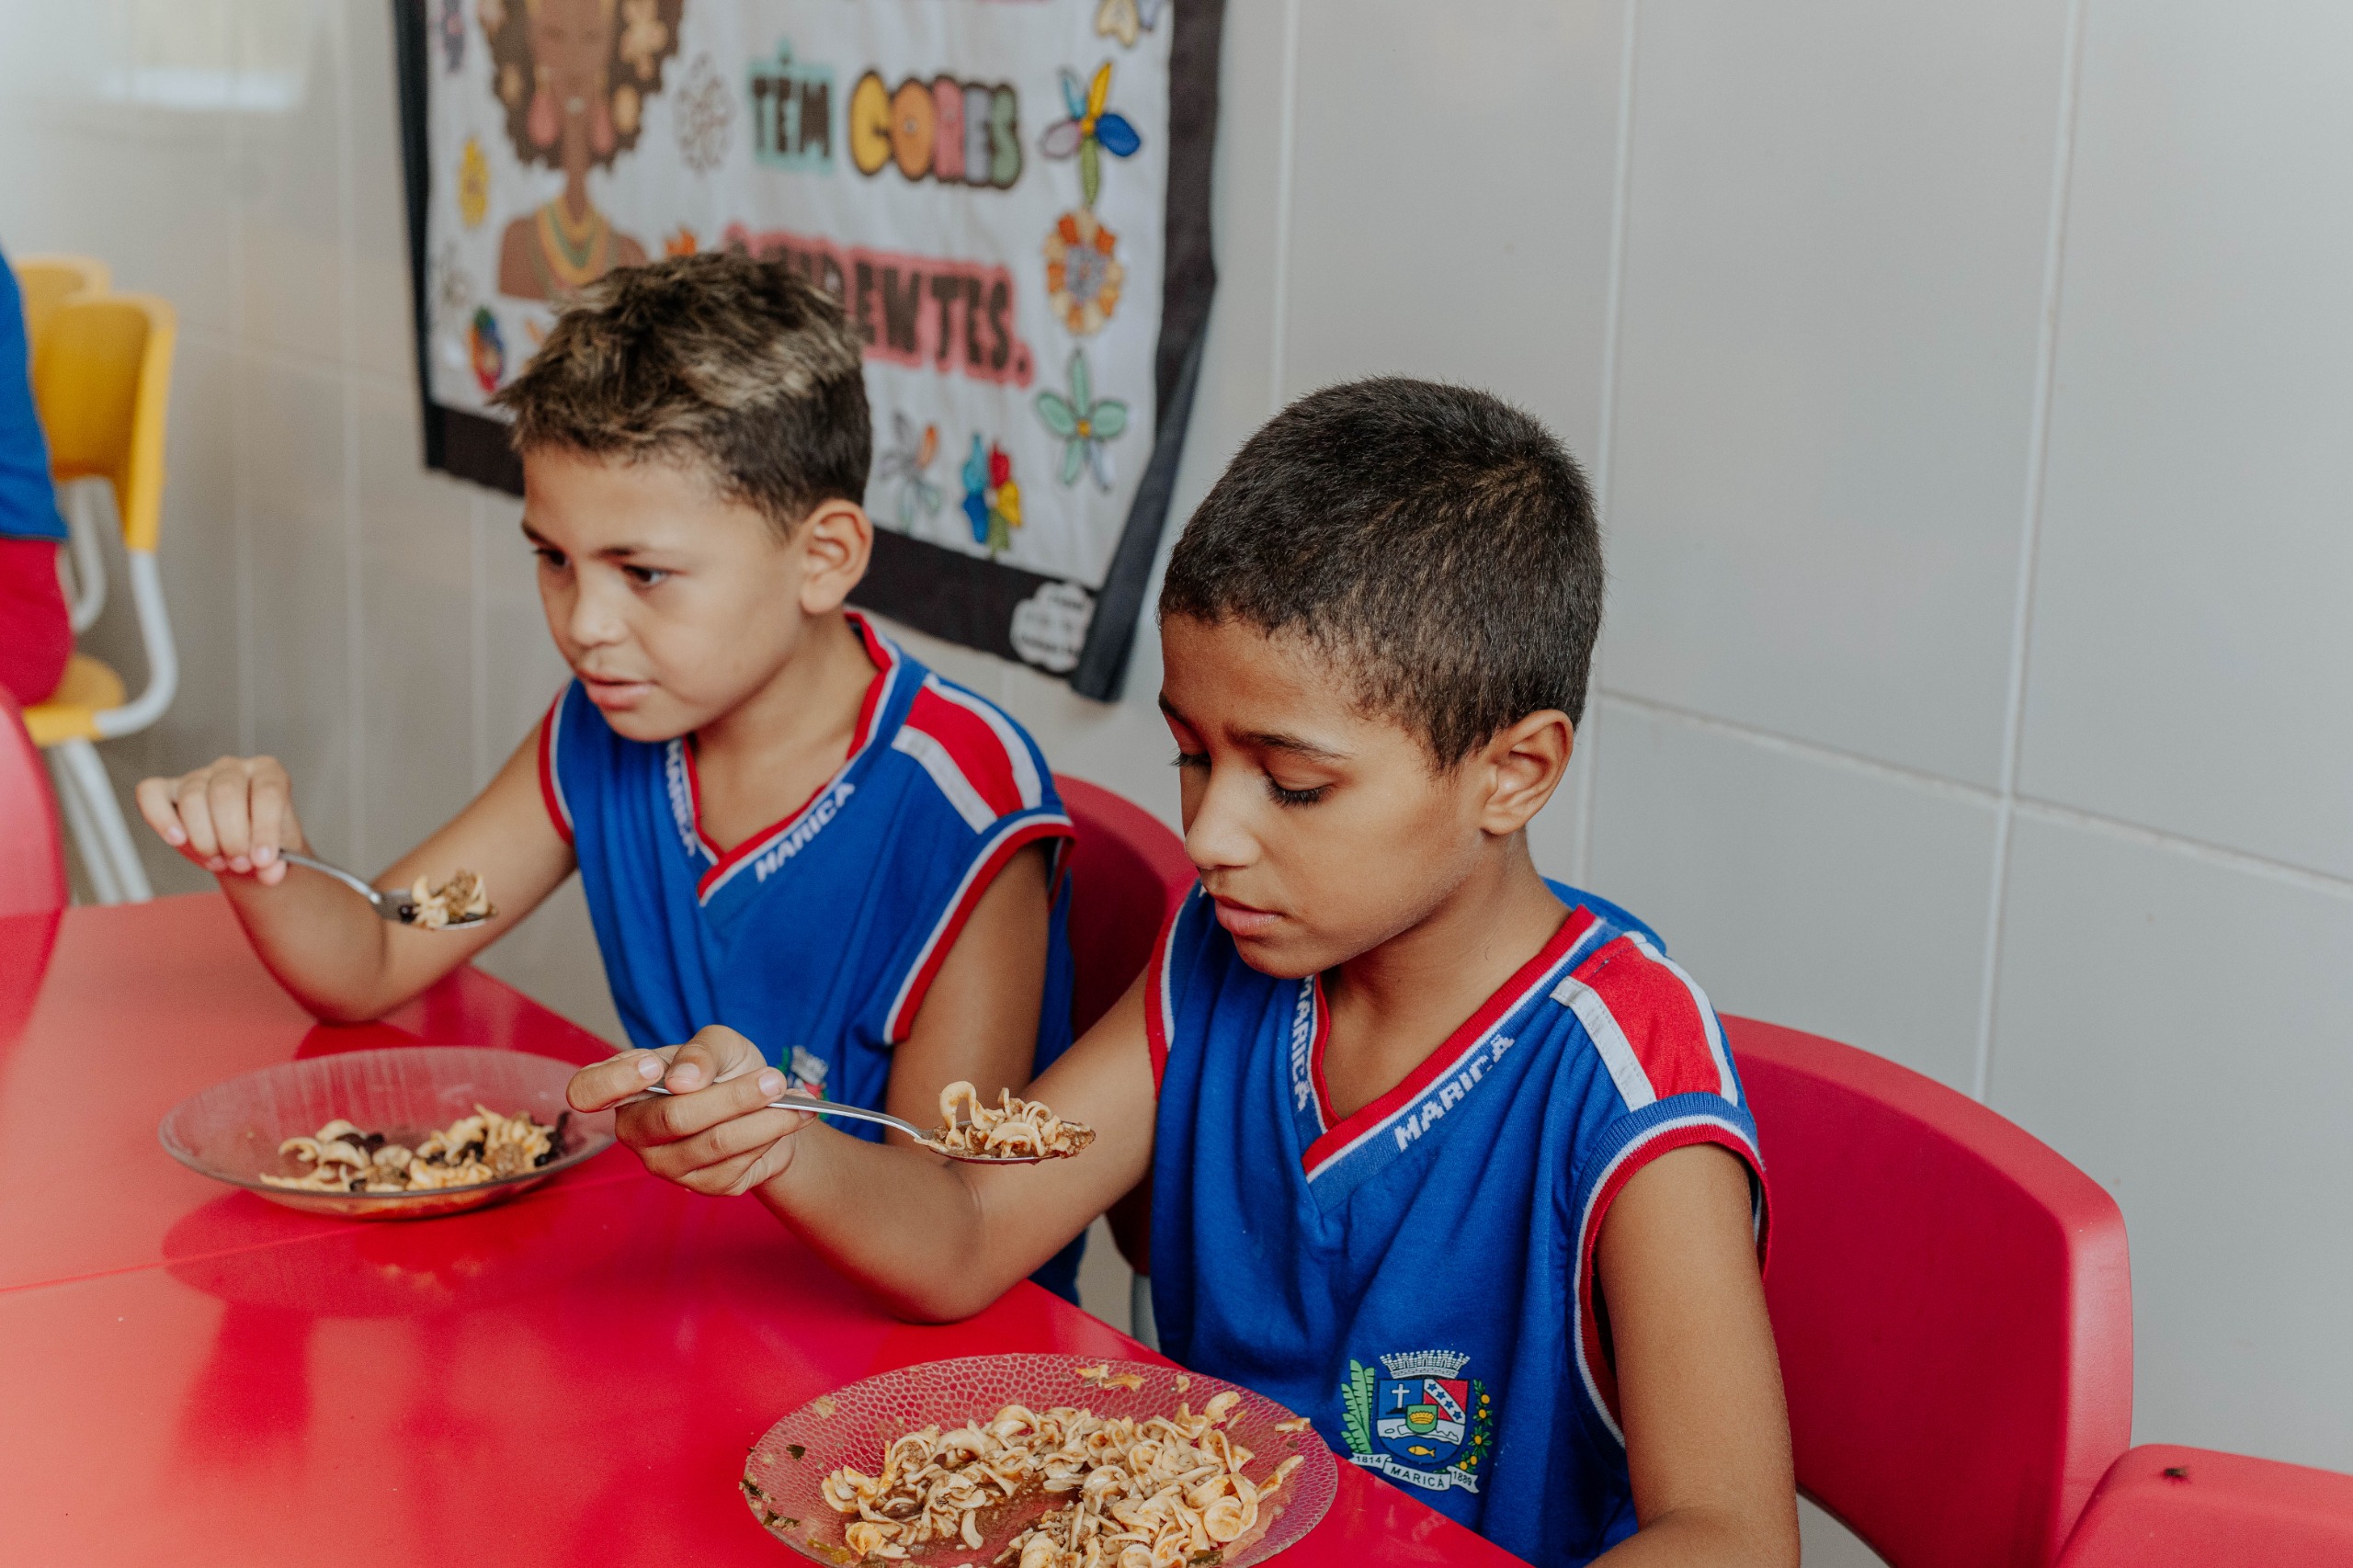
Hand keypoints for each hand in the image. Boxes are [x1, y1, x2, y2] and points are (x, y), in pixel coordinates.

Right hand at [134, 756, 303, 881]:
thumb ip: (278, 863)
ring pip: (193, 798)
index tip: (263, 859)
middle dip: (232, 838)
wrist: (244, 849)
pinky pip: (151, 794)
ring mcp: (198, 776)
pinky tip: (178, 839)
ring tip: (218, 860)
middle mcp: (233, 768)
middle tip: (240, 863)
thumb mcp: (280, 854)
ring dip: (204, 838)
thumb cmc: (262, 842)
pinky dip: (161, 818)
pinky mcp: (168, 790)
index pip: (267, 793)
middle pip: (226, 794)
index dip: (265, 829)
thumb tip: (270, 870)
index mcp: (268, 772)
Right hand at [568, 1026, 816, 1196]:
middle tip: (774, 1078)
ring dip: (763, 1119)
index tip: (652, 1066)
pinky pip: (736, 1163)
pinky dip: (770, 1137)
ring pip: (713, 1143)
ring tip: (793, 1099)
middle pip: (673, 1119)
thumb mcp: (719, 1044)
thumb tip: (683, 1080)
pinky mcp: (700, 1185)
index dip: (614, 1081)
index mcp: (624, 1086)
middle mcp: (635, 1130)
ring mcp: (664, 1164)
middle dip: (732, 1097)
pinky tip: (788, 1120)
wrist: (766, 1106)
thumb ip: (701, 1052)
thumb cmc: (726, 1069)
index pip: (588, 1090)